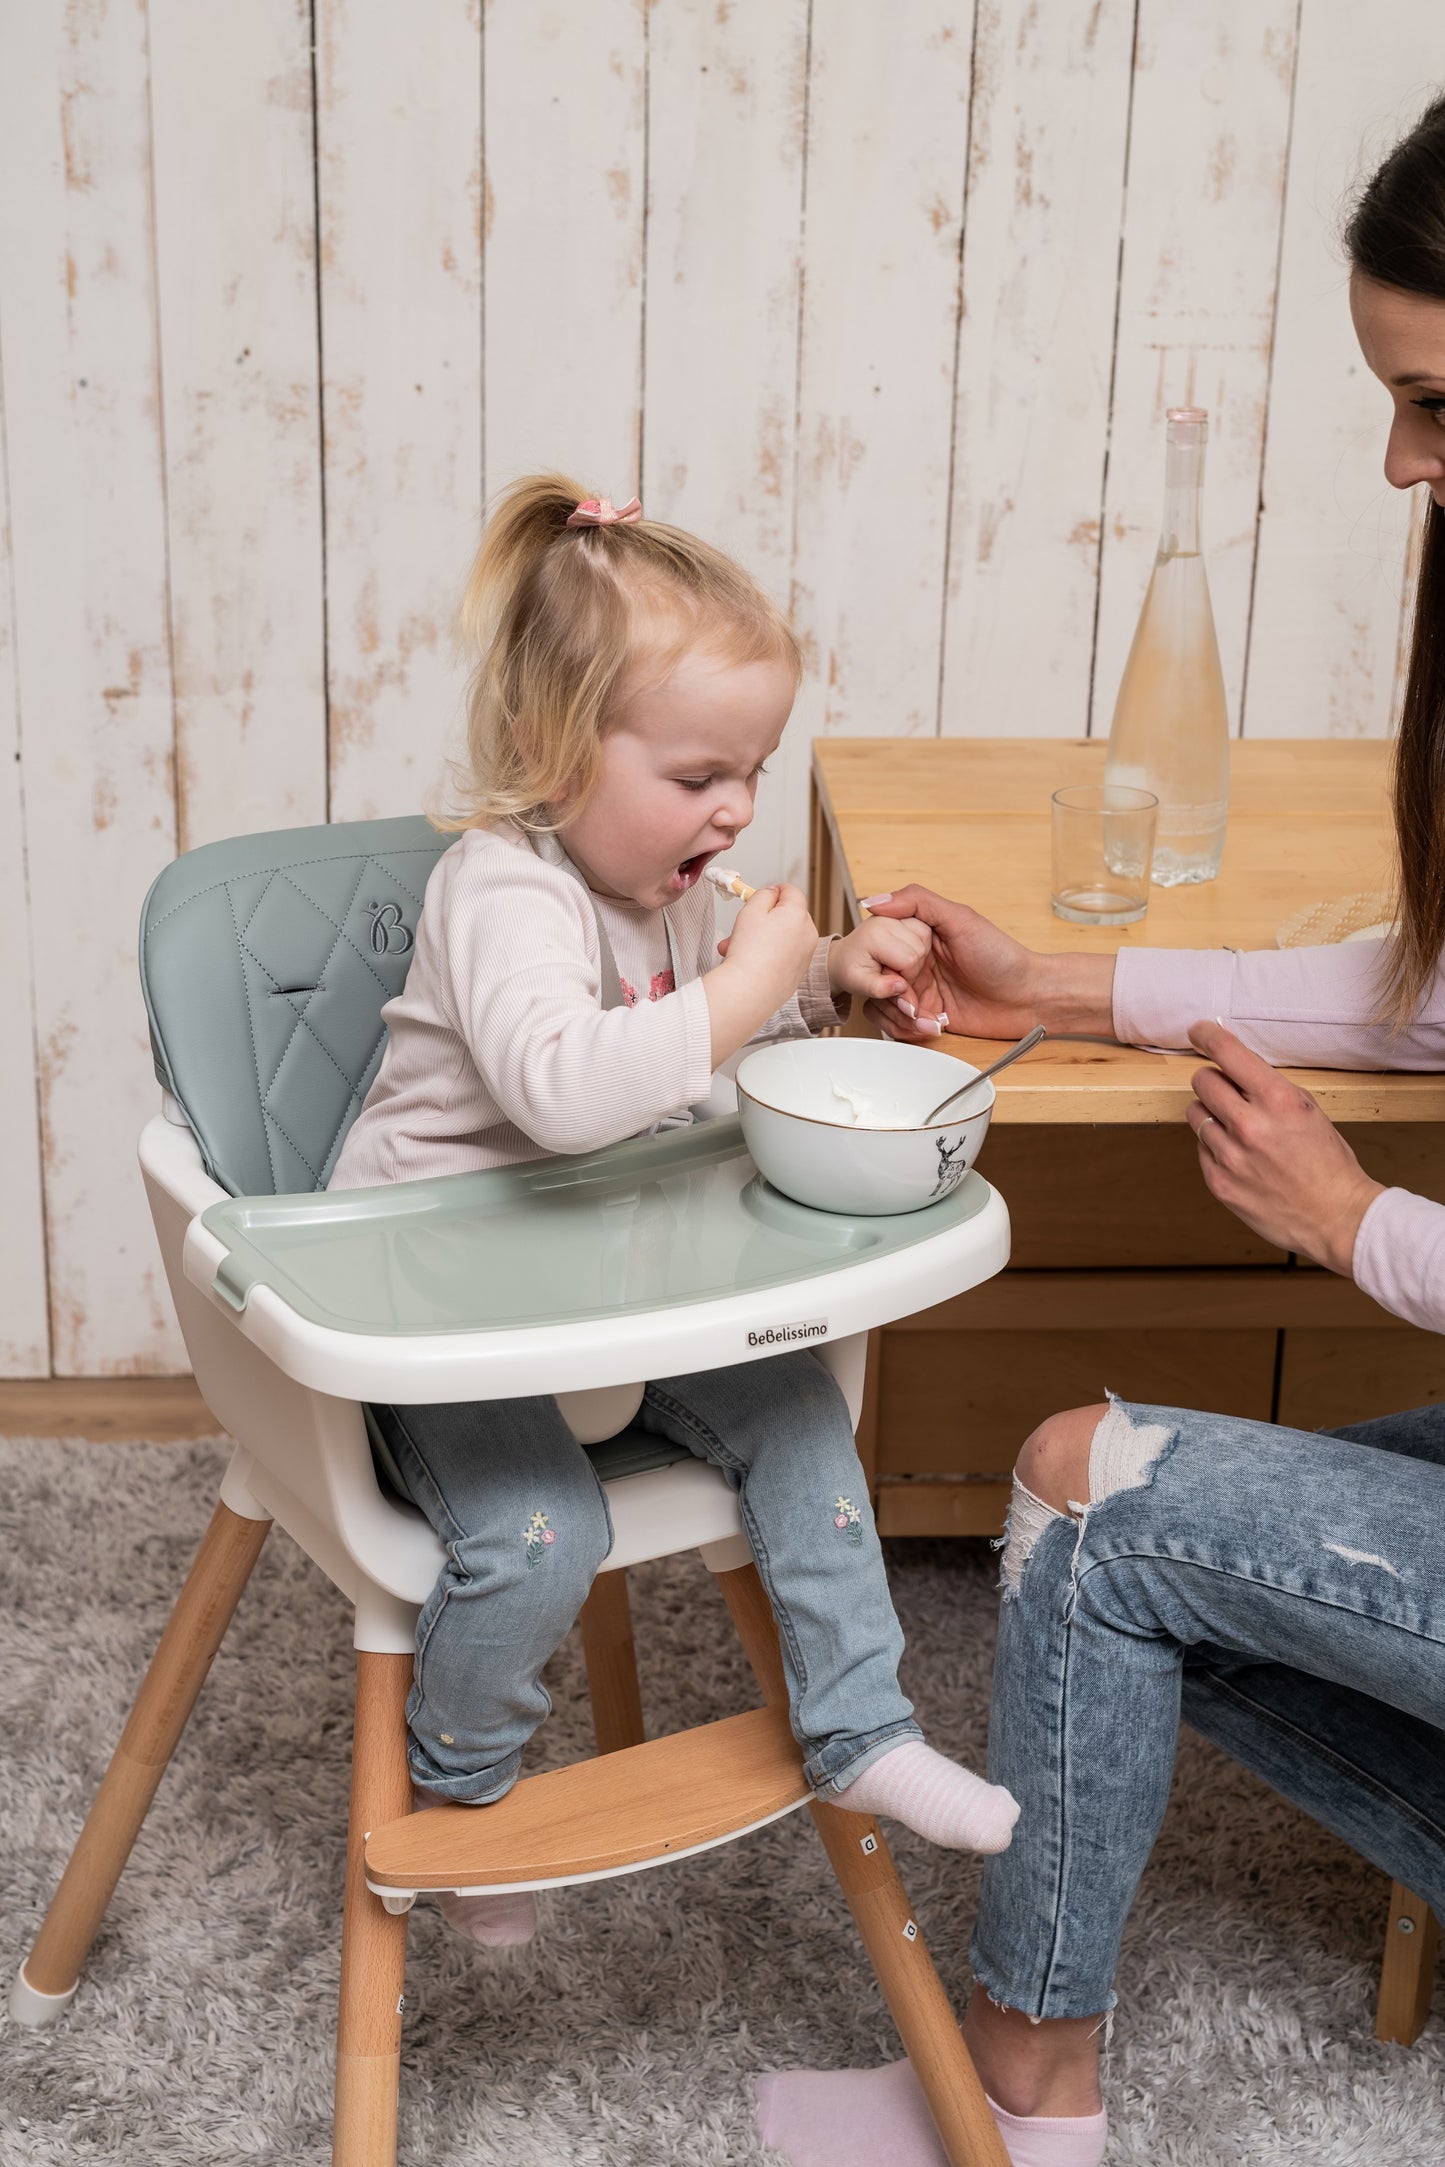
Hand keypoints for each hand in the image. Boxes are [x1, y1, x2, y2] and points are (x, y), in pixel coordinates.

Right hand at [704, 883, 818, 1063]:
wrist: (750, 992)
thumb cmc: (749, 953)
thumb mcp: (751, 910)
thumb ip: (763, 895)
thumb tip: (772, 894)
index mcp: (798, 914)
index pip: (791, 891)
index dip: (772, 891)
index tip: (758, 898)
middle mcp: (808, 933)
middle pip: (787, 915)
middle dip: (763, 918)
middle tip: (741, 926)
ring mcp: (805, 955)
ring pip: (783, 936)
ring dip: (761, 937)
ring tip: (735, 947)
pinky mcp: (798, 973)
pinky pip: (783, 955)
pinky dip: (768, 954)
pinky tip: (748, 962)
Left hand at [827, 912, 929, 1001]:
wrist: (844, 956)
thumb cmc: (850, 970)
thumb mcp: (859, 985)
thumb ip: (880, 989)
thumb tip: (901, 987)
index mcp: (876, 935)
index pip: (909, 960)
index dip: (906, 977)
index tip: (891, 980)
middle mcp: (887, 919)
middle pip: (920, 948)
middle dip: (912, 967)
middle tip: (893, 972)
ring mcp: (896, 914)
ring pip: (926, 936)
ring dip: (917, 954)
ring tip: (897, 963)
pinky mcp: (902, 914)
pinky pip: (924, 930)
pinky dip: (919, 944)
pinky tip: (904, 953)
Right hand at [859, 886, 1114, 1040]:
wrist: (1029, 999)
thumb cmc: (1003, 957)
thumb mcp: (961, 919)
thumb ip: (917, 902)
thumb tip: (874, 901)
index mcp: (918, 936)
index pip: (876, 946)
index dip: (882, 963)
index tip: (899, 973)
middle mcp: (915, 963)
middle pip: (875, 979)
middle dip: (889, 995)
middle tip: (912, 1001)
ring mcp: (920, 992)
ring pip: (880, 1005)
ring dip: (899, 1016)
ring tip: (926, 1017)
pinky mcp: (927, 1018)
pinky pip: (897, 1026)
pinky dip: (908, 1030)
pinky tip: (933, 1027)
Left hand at [1186, 1020, 1382, 1272]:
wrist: (1337, 1218)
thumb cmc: (1327, 1163)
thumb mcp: (1306, 1110)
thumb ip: (1268, 1089)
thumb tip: (1233, 1067)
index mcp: (1278, 1100)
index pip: (1227, 1052)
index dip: (1207, 1035)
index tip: (1198, 1032)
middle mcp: (1249, 1125)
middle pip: (1202, 1080)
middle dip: (1214, 1081)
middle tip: (1228, 1091)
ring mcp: (1230, 1156)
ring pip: (1195, 1114)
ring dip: (1212, 1115)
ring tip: (1239, 1129)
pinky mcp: (1219, 1182)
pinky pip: (1201, 1147)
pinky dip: (1215, 1146)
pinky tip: (1241, 1157)